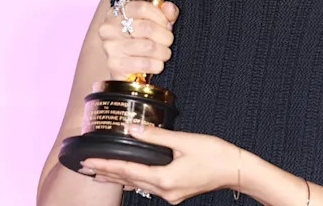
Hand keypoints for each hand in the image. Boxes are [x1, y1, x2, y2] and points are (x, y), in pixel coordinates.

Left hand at [81, 125, 236, 203]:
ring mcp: (170, 194)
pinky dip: (133, 179)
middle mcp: (164, 191)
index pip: (127, 171)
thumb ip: (156, 135)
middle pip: (128, 180)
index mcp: (164, 178)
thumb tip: (133, 129)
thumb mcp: (184, 140)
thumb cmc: (215, 154)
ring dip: (118, 178)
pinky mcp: (176, 192)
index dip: (106, 165)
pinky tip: (128, 176)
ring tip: (100, 173)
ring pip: (137, 185)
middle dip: (106, 173)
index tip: (88, 161)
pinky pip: (148, 186)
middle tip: (85, 168)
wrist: (236, 170)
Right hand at [99, 0, 177, 79]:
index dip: (161, 16)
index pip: (142, 8)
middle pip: (148, 28)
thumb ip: (162, 14)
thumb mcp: (149, 23)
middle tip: (168, 41)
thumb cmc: (138, 41)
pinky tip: (157, 65)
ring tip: (164, 54)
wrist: (122, 69)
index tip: (167, 25)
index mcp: (117, 13)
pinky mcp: (115, 66)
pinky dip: (157, 65)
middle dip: (165, 36)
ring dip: (163, 52)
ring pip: (149, 47)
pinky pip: (145, 64)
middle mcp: (110, 28)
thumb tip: (170, 9)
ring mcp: (111, 47)